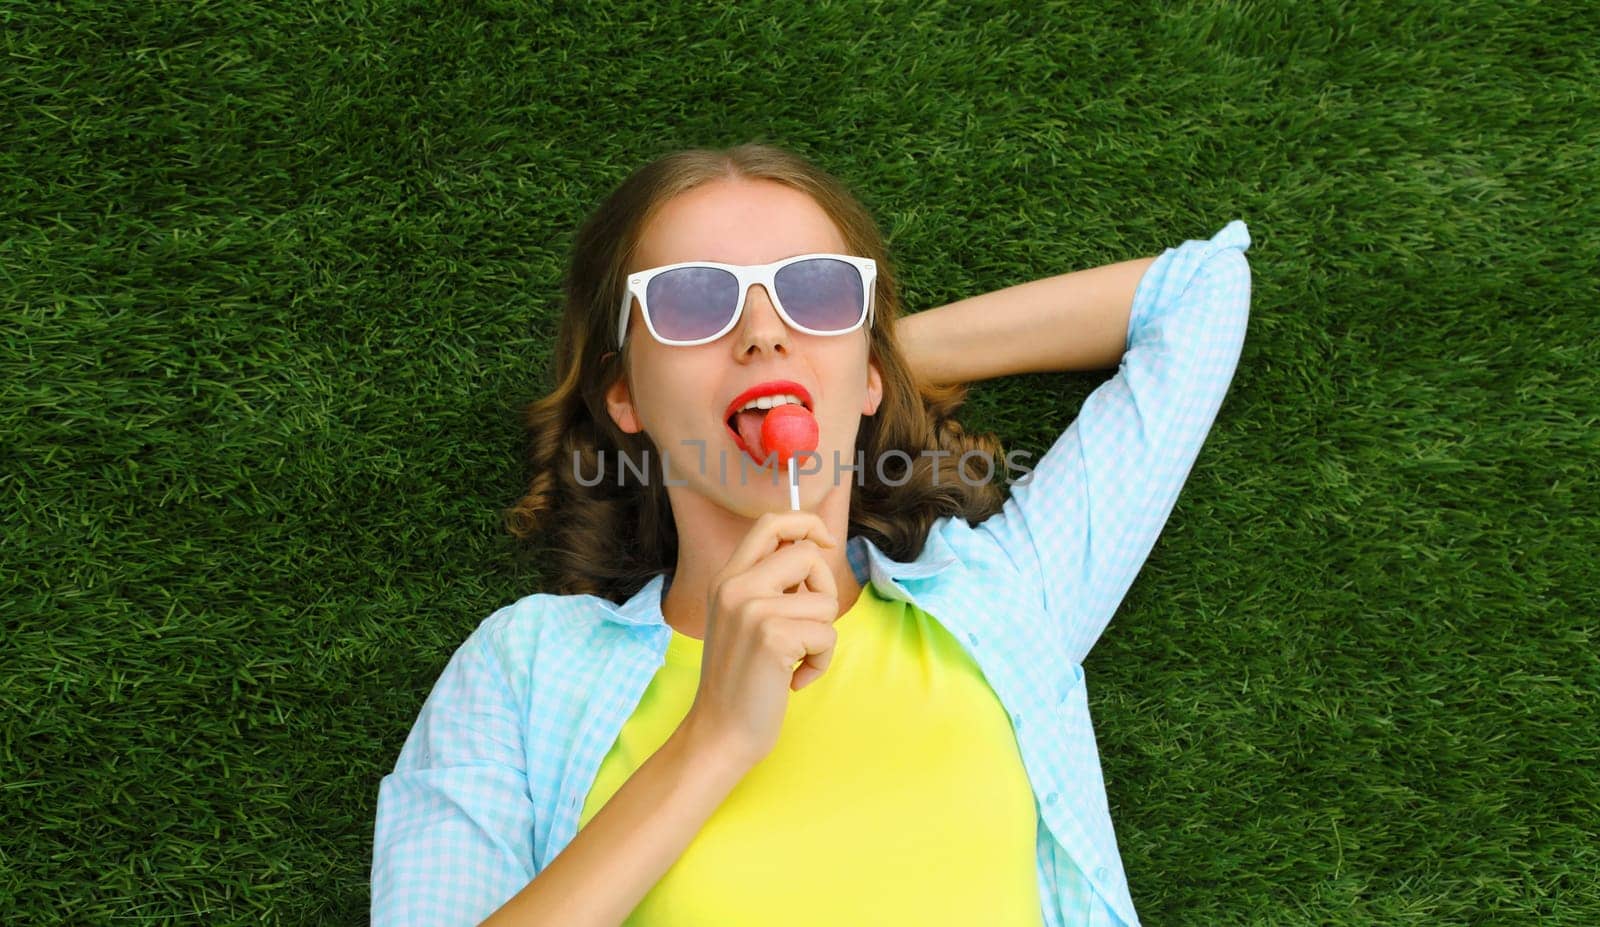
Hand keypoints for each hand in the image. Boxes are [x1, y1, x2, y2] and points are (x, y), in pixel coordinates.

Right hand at [683, 511, 840, 769]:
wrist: (720, 732)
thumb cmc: (742, 680)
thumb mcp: (744, 620)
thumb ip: (769, 585)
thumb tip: (816, 548)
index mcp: (727, 578)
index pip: (771, 523)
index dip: (807, 523)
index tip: (826, 543)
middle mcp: (734, 586)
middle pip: (807, 555)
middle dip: (824, 589)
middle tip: (809, 624)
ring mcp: (751, 609)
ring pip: (824, 601)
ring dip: (822, 637)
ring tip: (794, 660)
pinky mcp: (772, 636)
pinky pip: (827, 635)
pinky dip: (820, 662)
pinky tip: (794, 679)